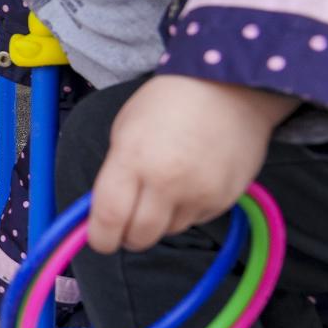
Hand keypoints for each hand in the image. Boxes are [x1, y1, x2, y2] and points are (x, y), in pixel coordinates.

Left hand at [86, 75, 294, 254]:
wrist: (228, 87)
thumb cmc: (167, 103)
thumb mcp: (125, 129)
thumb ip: (115, 174)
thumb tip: (108, 213)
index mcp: (133, 158)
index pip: (109, 217)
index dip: (100, 237)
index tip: (100, 240)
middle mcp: (166, 181)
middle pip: (139, 236)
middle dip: (128, 234)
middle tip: (128, 221)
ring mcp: (199, 193)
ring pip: (168, 230)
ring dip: (159, 220)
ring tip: (165, 186)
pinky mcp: (225, 200)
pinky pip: (196, 220)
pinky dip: (187, 210)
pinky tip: (190, 181)